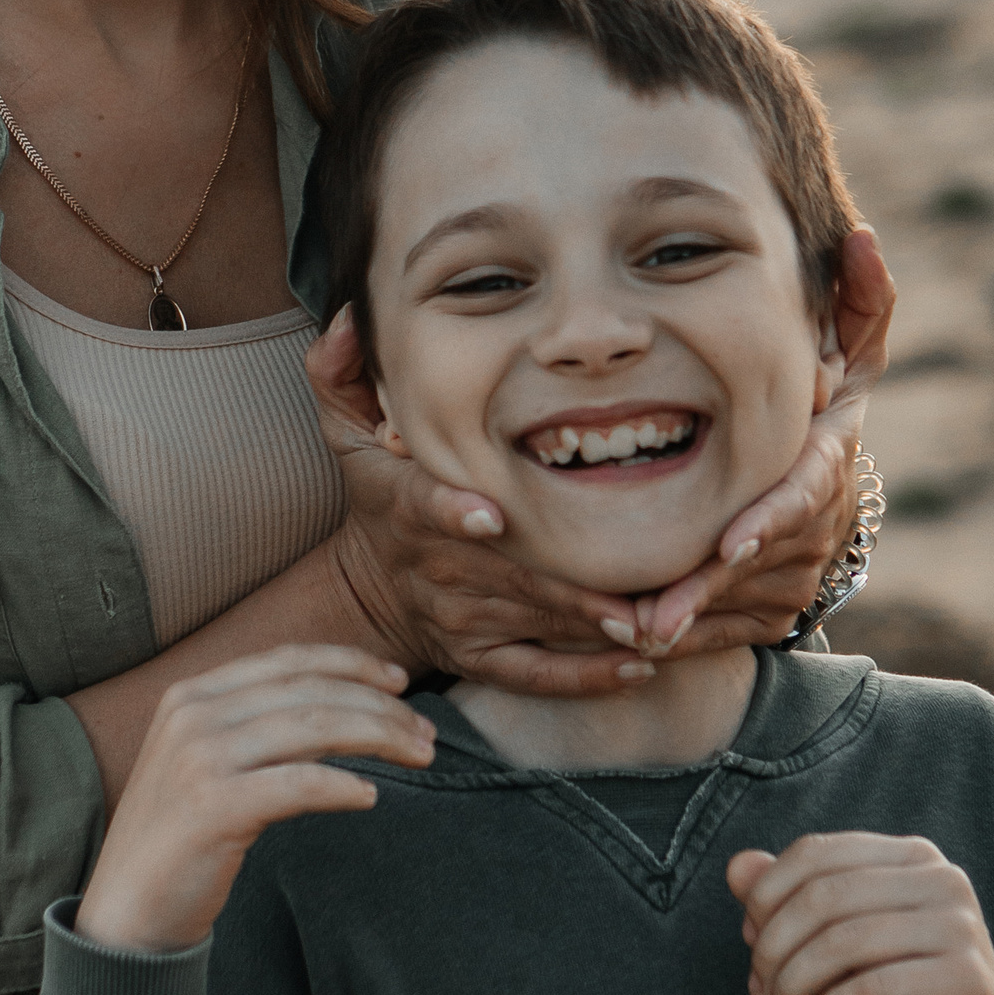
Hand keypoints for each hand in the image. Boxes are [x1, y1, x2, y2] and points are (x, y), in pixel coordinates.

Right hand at [75, 646, 425, 954]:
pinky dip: (342, 786)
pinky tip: (370, 797)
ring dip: (377, 737)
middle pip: (309, 692)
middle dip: (379, 706)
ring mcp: (199, 759)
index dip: (351, 664)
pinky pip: (298, 784)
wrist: (125, 913)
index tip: (399, 681)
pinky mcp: (212, 807)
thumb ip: (252, 727)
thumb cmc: (179, 841)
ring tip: (418, 756)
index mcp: (191, 694)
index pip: (286, 661)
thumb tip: (338, 708)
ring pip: (312, 729)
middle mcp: (192, 715)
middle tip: (426, 732)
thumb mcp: (204, 763)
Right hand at [307, 315, 658, 697]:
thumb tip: (352, 317)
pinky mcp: (483, 658)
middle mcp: (440, 569)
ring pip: (534, 624)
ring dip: (593, 627)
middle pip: (506, 577)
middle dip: (566, 586)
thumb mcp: (343, 429)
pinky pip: (536, 674)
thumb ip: (339, 370)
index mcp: (408, 508)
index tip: (491, 518)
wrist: (370, 590)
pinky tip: (636, 667)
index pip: (425, 508)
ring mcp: (464, 619)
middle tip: (630, 592)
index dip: (453, 514)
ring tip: (654, 627)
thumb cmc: (376, 497)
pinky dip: (585, 676)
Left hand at [620, 226, 896, 659]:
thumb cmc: (814, 401)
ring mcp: (796, 578)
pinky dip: (677, 638)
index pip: (802, 494)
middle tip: (654, 614)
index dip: (768, 520)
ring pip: (732, 606)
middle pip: (759, 567)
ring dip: (680, 618)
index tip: (728, 542)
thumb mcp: (845, 348)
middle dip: (705, 591)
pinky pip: (718, 634)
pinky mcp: (768, 615)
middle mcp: (818, 528)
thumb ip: (861, 299)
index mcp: (827, 462)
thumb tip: (867, 238)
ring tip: (624, 626)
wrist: (815, 486)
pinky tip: (627, 639)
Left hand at [725, 831, 993, 994]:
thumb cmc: (900, 993)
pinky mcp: (969, 980)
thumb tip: (735, 867)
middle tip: (761, 991)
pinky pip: (877, 985)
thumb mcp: (837, 946)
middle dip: (775, 947)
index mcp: (909, 856)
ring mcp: (961, 926)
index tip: (749, 943)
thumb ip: (789, 901)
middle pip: (823, 896)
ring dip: (796, 983)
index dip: (766, 897)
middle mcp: (941, 878)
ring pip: (845, 941)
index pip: (814, 854)